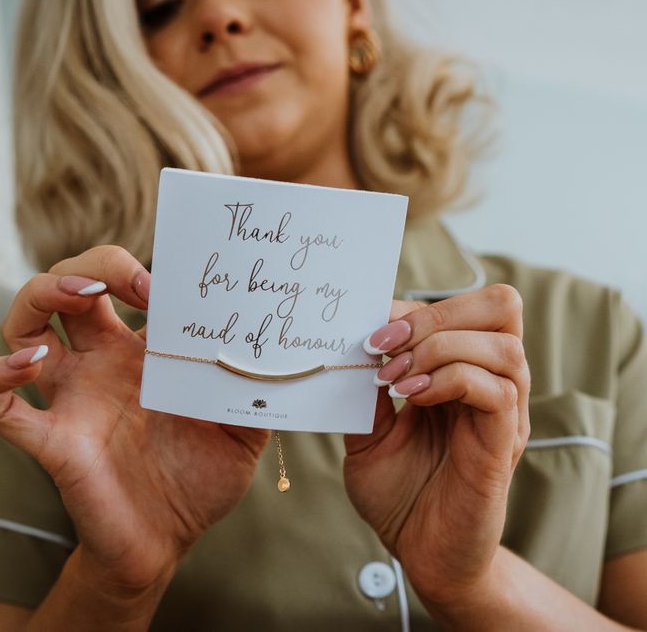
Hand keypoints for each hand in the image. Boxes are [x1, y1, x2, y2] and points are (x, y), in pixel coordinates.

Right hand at [0, 246, 269, 592]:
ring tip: (79, 297)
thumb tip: (281, 355)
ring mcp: (72, 398)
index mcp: (143, 353)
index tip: (168, 281)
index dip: (134, 269)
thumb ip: (255, 392)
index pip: (122, 286)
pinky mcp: (52, 439)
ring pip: (23, 324)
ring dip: (39, 297)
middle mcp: (100, 364)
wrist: (166, 540)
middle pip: (67, 287)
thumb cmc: (200, 478)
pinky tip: (31, 364)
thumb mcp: (243, 429)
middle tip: (126, 280)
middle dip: (86, 267)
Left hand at [343, 284, 529, 605]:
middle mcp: (492, 382)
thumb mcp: (369, 430)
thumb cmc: (399, 491)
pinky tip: (410, 399)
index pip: (464, 305)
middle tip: (385, 345)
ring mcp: (504, 412)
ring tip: (393, 380)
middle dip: (435, 315)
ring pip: (501, 345)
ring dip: (437, 350)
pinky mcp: (503, 443)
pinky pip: (497, 390)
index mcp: (462, 370)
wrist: (420, 552)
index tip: (369, 333)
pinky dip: (450, 380)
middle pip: (500, 306)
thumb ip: (367, 388)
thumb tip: (353, 343)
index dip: (412, 307)